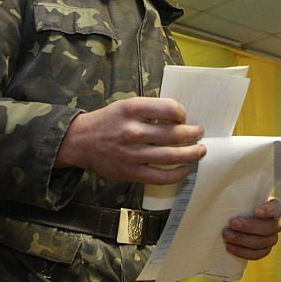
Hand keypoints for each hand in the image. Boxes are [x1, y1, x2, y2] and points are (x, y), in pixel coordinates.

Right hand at [56, 97, 204, 183]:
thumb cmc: (106, 122)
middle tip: (200, 133)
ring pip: (172, 156)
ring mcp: (133, 153)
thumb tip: (178, 118)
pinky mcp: (131, 172)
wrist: (79, 141)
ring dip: (192, 154)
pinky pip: (160, 176)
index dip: (182, 113)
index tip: (183, 117)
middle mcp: (134, 131)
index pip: (170, 109)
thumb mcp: (126, 105)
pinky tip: (184, 170)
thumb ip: (149, 110)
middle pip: (176, 134)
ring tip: (200, 151)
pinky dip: (176, 174)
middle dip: (194, 134)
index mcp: (133, 110)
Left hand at [222, 197, 280, 259]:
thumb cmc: (239, 206)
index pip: (277, 207)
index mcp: (273, 207)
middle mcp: (276, 223)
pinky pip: (257, 254)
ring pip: (262, 242)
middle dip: (249, 227)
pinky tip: (229, 247)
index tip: (255, 211)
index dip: (268, 211)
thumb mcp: (242, 198)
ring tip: (227, 236)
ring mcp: (271, 238)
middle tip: (232, 223)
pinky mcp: (264, 250)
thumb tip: (226, 188)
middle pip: (269, 228)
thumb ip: (240, 195)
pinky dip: (243, 252)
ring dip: (243, 240)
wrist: (236, 223)